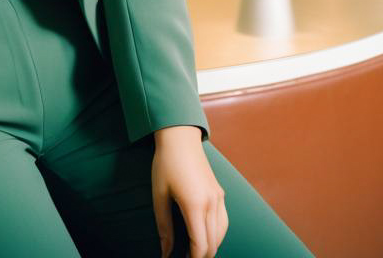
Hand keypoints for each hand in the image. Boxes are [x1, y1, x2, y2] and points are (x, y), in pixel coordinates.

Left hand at [152, 126, 227, 257]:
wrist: (179, 136)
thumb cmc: (166, 163)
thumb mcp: (159, 195)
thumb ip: (164, 226)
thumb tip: (166, 252)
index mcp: (195, 204)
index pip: (200, 245)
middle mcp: (212, 203)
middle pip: (213, 244)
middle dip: (201, 256)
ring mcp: (218, 197)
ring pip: (221, 234)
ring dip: (210, 247)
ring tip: (193, 251)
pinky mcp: (220, 192)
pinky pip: (223, 221)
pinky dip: (216, 234)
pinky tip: (206, 235)